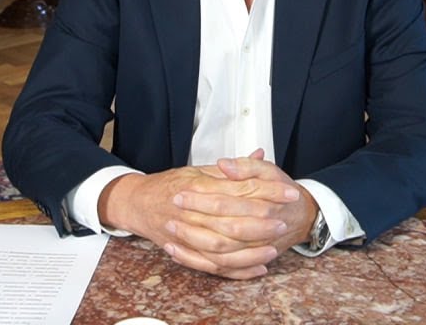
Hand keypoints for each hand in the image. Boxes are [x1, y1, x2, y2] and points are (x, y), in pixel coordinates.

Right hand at [96, 151, 315, 278]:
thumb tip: (260, 154)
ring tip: (273, 248)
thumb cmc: (171, 185)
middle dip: (260, 224)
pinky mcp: (184, 253)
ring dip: (250, 251)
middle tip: (282, 222)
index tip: (288, 192)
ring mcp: (186, 236)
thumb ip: (232, 167)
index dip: (266, 192)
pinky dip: (236, 270)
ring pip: (222, 249)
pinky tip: (257, 268)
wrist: (137, 203)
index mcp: (197, 187)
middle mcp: (191, 213)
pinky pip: (213, 267)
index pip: (238, 190)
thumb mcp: (199, 170)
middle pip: (230, 223)